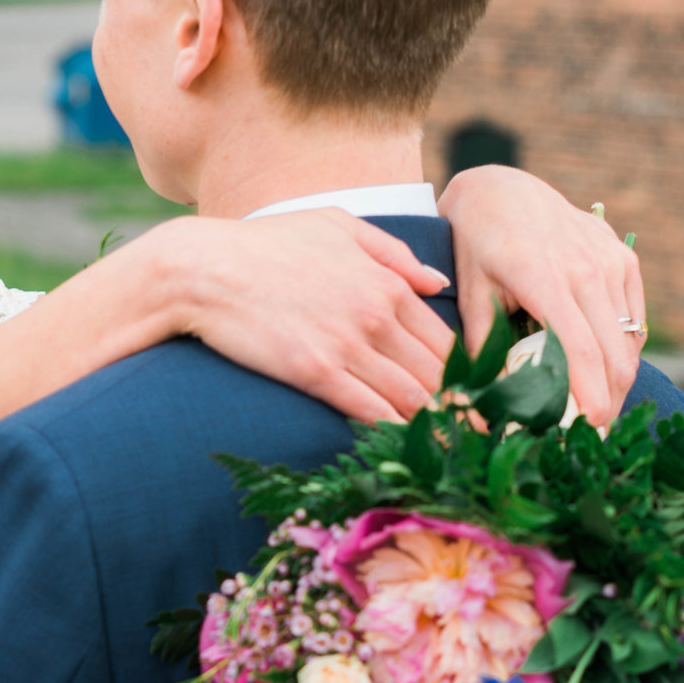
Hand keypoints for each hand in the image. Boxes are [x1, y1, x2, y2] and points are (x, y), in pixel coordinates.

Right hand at [144, 212, 453, 422]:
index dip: (466, 378)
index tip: (476, 405)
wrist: (204, 268)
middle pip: (438, 374)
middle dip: (462, 411)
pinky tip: (407, 450)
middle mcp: (377, 314)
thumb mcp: (335, 225)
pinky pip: (369, 410)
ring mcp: (347, 345)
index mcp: (388, 283)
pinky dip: (394, 432)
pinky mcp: (315, 372)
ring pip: (411, 397)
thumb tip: (437, 282)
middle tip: (479, 442)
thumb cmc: (264, 244)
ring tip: (454, 456)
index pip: (446, 341)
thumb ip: (392, 252)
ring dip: (437, 429)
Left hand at [438, 166, 646, 426]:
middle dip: (609, 402)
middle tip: (593, 435)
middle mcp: (586, 268)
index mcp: (543, 277)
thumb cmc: (476, 244)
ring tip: (596, 409)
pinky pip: (634, 319)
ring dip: (618, 381)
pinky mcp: (623, 258)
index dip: (591, 397)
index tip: (591, 431)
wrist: (503, 188)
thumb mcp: (470, 293)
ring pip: (629, 340)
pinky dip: (623, 350)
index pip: (581, 350)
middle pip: (614, 353)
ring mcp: (610, 260)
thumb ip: (481, 347)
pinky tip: (601, 369)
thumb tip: (475, 404)